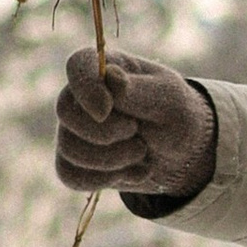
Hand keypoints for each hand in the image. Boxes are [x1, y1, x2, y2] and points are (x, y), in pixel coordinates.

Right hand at [53, 49, 215, 200]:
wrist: (181, 152)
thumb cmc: (175, 115)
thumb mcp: (169, 99)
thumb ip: (139, 90)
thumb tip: (110, 75)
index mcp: (105, 67)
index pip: (77, 66)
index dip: (87, 89)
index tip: (107, 110)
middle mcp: (81, 95)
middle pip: (65, 112)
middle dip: (105, 132)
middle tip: (136, 132)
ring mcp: (73, 129)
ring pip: (69, 149)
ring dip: (111, 159)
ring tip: (142, 152)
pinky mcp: (74, 161)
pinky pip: (70, 174)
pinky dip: (105, 179)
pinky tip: (133, 172)